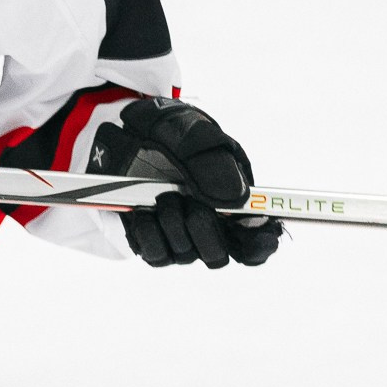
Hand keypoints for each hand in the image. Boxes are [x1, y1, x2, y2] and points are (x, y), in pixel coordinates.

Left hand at [93, 96, 283, 268]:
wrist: (128, 130)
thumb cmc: (172, 131)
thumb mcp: (197, 137)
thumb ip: (217, 166)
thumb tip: (238, 200)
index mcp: (235, 203)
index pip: (258, 242)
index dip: (259, 243)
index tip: (247, 229)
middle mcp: (210, 226)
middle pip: (217, 256)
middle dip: (203, 228)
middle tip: (189, 200)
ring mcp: (180, 237)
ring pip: (185, 254)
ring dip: (172, 223)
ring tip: (163, 194)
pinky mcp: (151, 242)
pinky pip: (155, 255)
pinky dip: (148, 233)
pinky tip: (144, 211)